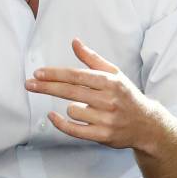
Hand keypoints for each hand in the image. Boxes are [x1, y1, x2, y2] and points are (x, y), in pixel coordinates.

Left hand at [27, 39, 169, 154]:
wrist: (147, 124)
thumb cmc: (126, 95)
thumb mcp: (114, 73)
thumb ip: (92, 59)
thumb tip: (75, 41)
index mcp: (110, 82)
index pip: (77, 76)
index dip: (55, 74)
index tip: (38, 73)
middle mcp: (109, 100)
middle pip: (70, 91)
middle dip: (47, 87)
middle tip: (29, 84)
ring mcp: (106, 119)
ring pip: (72, 110)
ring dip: (69, 108)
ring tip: (82, 107)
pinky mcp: (103, 136)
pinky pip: (75, 130)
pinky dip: (61, 123)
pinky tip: (52, 116)